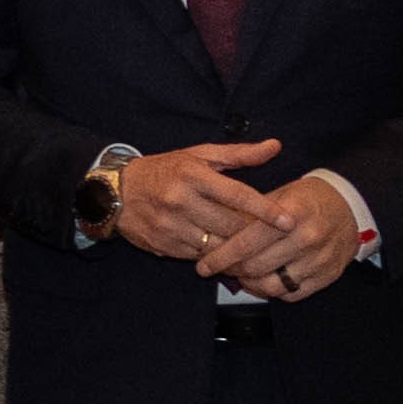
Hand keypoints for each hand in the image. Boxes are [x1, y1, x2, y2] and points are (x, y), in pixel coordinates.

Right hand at [104, 138, 285, 268]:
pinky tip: (225, 253)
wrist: (114, 191)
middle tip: (274, 238)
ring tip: (253, 249)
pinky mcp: (163, 245)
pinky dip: (215, 256)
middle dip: (254, 234)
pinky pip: (199, 256)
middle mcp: (181, 201)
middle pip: (230, 225)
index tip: (288, 220)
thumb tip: (275, 146)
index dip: (265, 210)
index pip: (238, 195)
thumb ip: (239, 154)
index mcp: (193, 175)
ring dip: (237, 249)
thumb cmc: (165, 170)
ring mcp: (171, 226)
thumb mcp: (198, 155)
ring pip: (216, 246)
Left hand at [209, 174, 371, 301]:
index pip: (247, 242)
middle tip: (219, 269)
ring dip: (250, 285)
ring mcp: (319, 259)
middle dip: (231, 271)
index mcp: (291, 213)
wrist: (351, 206)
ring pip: (272, 286)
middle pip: (256, 267)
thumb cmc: (309, 199)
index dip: (221, 256)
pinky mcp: (327, 276)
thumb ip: (250, 214)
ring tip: (240, 276)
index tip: (204, 265)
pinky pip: (291, 295)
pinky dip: (272, 292)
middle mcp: (307, 238)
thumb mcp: (280, 194)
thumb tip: (214, 233)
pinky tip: (262, 282)